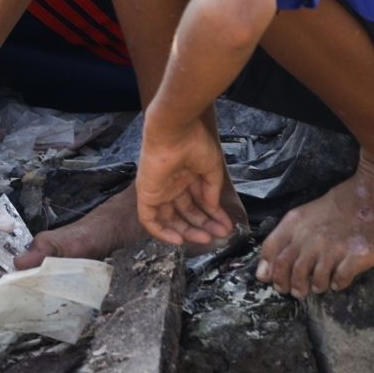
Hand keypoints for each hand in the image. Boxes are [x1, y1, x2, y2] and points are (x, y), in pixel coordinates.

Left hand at [136, 113, 237, 247]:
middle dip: (203, 225)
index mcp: (186, 175)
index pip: (198, 202)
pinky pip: (150, 219)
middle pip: (185, 212)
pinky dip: (162, 232)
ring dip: (187, 231)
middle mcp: (171, 184)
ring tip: (206, 239)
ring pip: (170, 218)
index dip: (213, 216)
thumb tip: (213, 208)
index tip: (227, 226)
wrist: (175, 132)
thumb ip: (211, 190)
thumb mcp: (211, 169)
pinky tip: (179, 240)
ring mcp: (158, 190)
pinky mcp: (146, 194)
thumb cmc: (194, 144)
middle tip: (219, 236)